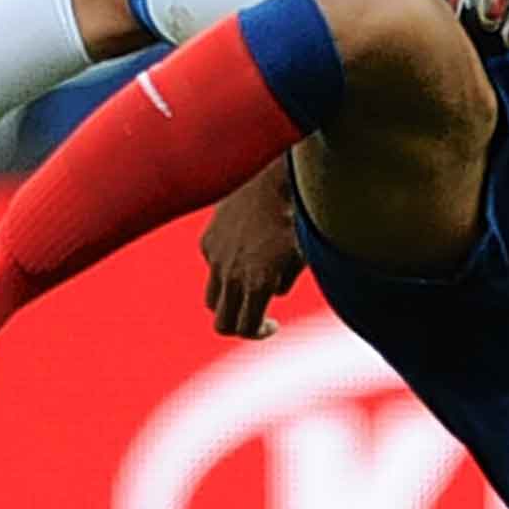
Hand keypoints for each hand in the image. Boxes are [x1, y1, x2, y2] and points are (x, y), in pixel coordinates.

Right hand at [200, 163, 304, 336]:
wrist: (274, 177)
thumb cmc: (296, 215)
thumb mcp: (300, 254)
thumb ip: (284, 281)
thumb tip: (273, 290)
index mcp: (257, 283)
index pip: (246, 328)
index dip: (259, 332)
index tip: (272, 324)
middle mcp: (231, 275)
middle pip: (222, 323)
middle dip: (239, 326)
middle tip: (256, 317)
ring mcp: (215, 258)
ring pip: (212, 298)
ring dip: (229, 301)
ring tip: (249, 286)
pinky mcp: (207, 241)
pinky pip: (213, 266)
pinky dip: (226, 268)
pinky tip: (246, 249)